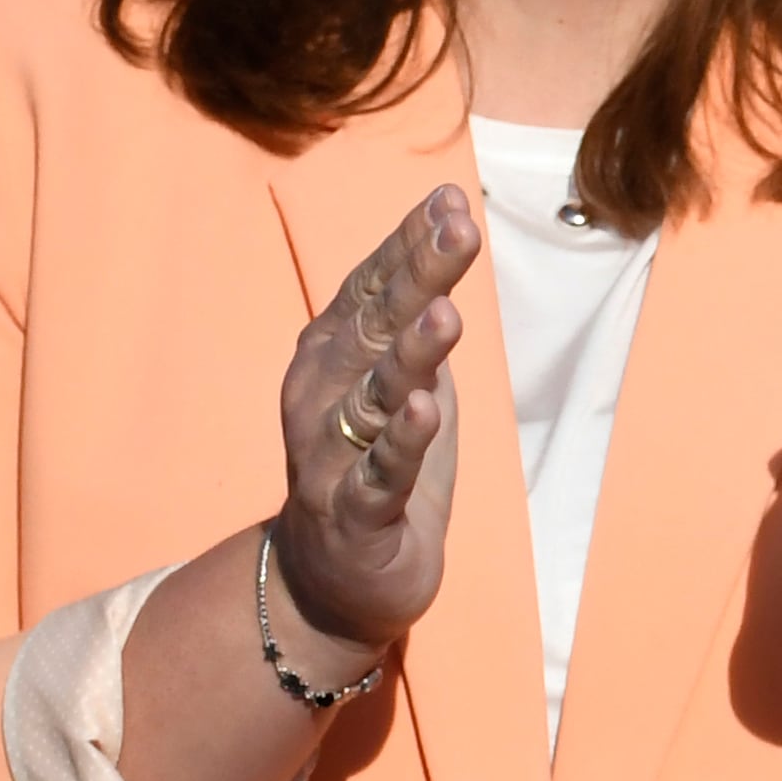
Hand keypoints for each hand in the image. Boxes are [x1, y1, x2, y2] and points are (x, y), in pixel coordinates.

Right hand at [270, 191, 477, 666]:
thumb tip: (447, 221)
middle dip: (418, 277)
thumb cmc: (375, 464)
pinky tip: (424, 411)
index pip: (372, 288)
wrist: (333, 581)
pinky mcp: (355, 515)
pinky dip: (403, 443)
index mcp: (333, 356)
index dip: (409, 244)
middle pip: (375, 328)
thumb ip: (417, 309)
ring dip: (410, 355)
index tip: (451, 198)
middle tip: (459, 230)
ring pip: (375, 396)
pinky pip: (381, 474)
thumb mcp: (405, 378)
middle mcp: (322, 397)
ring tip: (445, 314)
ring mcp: (334, 456)